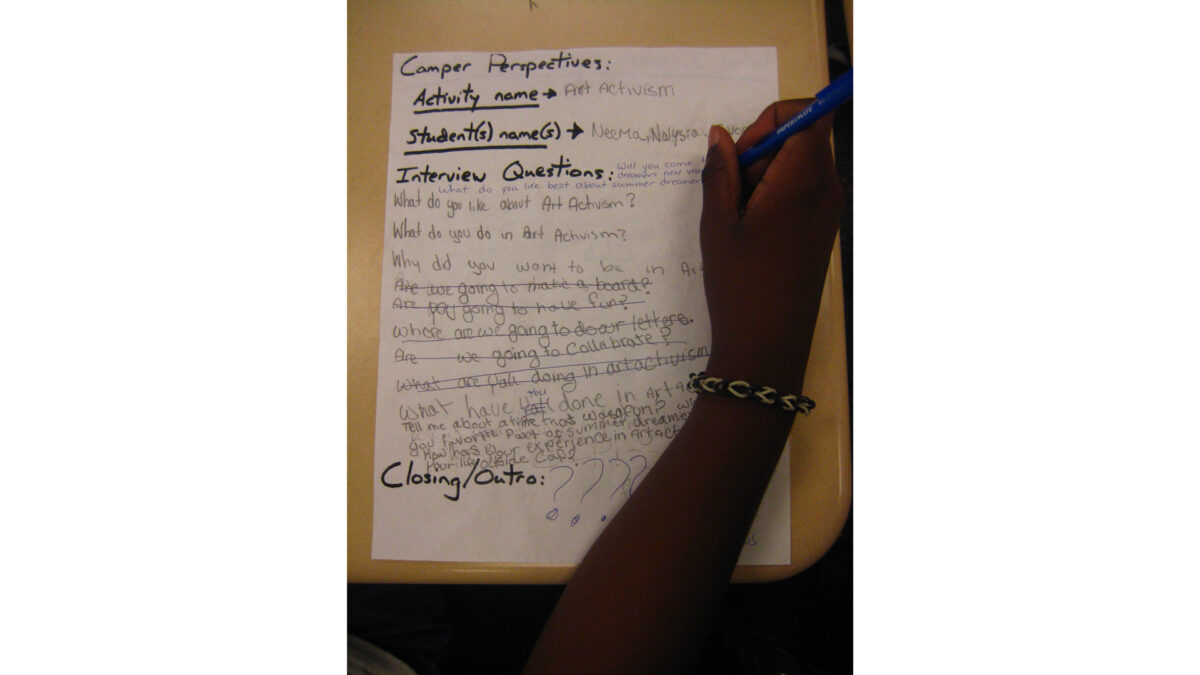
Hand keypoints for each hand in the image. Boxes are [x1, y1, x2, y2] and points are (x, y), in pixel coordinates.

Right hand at [700, 99, 843, 393]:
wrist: (769, 344)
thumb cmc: (740, 283)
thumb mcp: (717, 223)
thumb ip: (720, 171)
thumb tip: (720, 134)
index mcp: (804, 180)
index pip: (810, 113)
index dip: (772, 119)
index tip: (744, 155)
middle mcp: (827, 189)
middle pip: (804, 137)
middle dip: (764, 149)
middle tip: (733, 190)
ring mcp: (829, 210)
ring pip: (801, 164)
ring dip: (767, 175)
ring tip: (739, 217)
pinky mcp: (823, 228)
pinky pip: (804, 190)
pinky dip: (777, 195)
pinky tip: (752, 230)